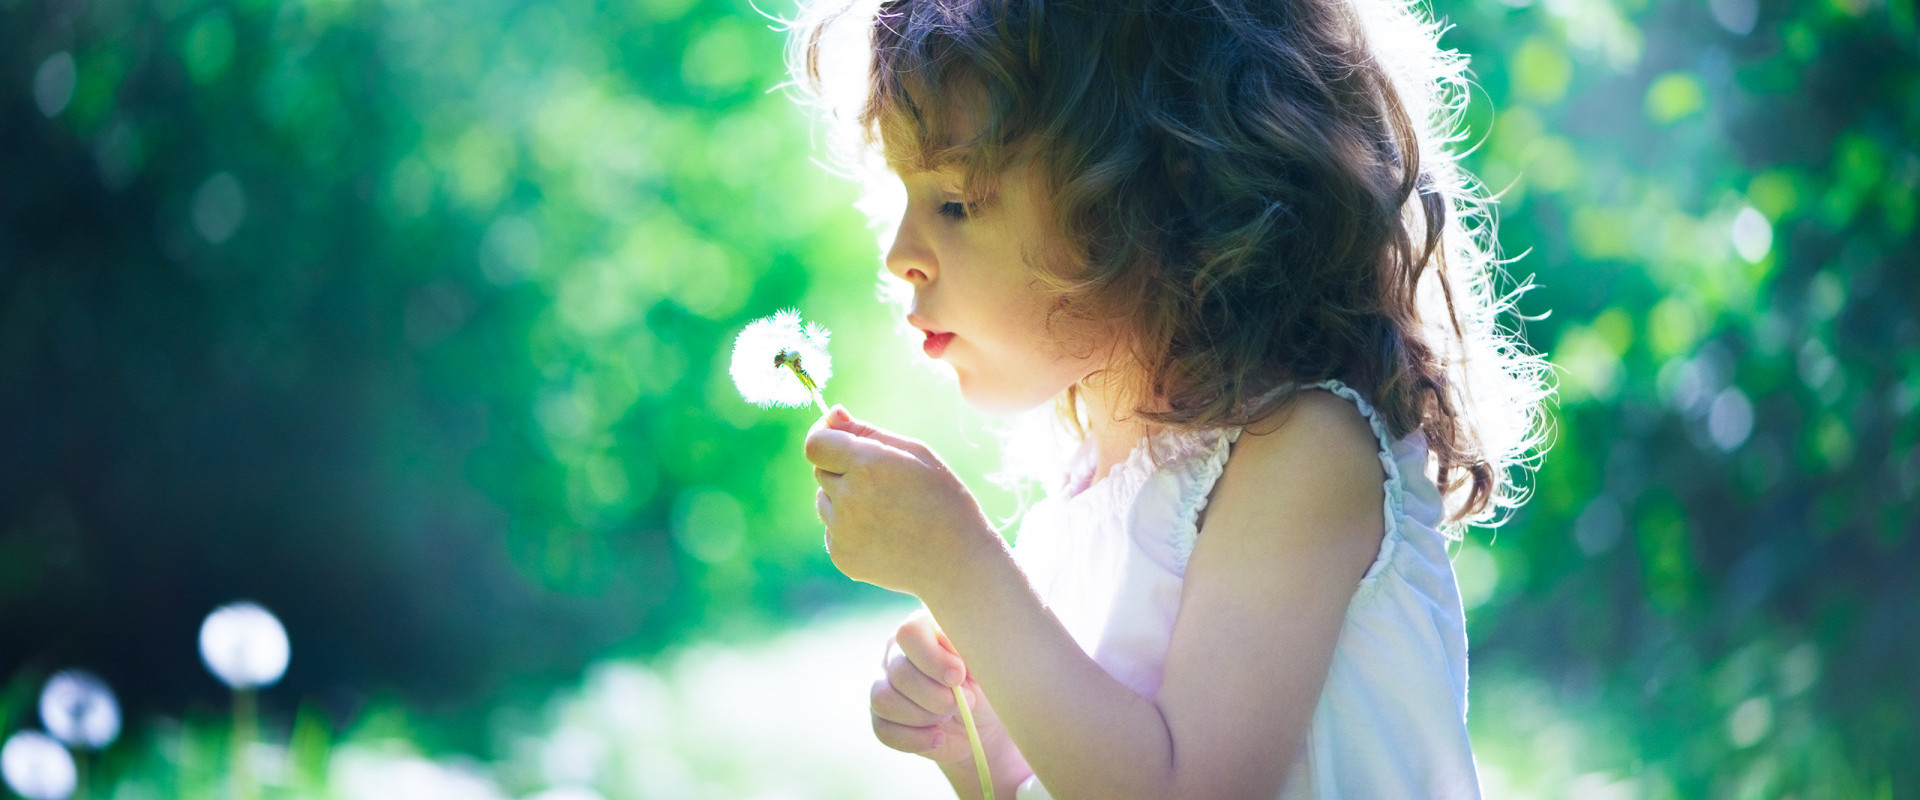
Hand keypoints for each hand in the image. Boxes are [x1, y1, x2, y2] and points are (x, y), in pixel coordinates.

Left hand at [804, 406, 996, 596]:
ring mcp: (842, 532)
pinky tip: (884, 534)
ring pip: (824, 501)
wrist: (957, 562)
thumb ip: (867, 432)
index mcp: (867, 466)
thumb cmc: (943, 499)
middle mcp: (848, 499)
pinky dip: (850, 528)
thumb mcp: (915, 453)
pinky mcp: (841, 556)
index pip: (815, 444)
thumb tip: (831, 414)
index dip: (823, 437)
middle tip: (882, 482)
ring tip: (886, 511)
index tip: (835, 438)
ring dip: (843, 498)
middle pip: (820, 470)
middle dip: (842, 468)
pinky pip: (832, 530)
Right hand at [871, 608, 1007, 764]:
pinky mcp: (881, 716)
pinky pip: (883, 730)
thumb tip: (947, 647)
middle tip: (963, 703)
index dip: (932, 658)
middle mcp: (895, 652)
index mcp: (922, 630)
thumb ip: (965, 649)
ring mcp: (883, 684)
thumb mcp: (983, 664)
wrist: (981, 724)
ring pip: (884, 700)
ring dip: (923, 716)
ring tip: (948, 718)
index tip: (959, 676)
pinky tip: (938, 737)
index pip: (909, 632)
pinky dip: (915, 739)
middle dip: (936, 696)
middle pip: (899, 671)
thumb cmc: (984, 685)